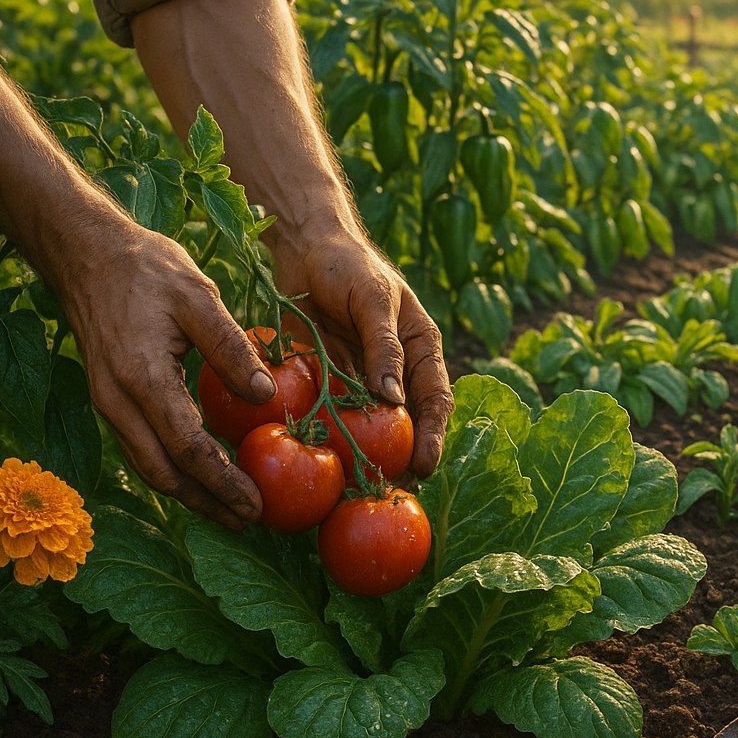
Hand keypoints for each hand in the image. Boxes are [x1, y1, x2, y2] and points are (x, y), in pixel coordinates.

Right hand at [54, 219, 277, 527]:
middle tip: (249, 520)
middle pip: (163, 472)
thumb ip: (230, 347)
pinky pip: (140, 448)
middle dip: (206, 501)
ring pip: (147, 467)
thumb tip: (265, 394)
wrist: (86, 254)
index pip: (187, 448)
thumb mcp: (198, 296)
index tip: (255, 504)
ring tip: (229, 511)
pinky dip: (171, 470)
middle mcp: (117, 401)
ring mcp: (107, 403)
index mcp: (142, 378)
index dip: (222, 482)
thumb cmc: (147, 269)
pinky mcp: (108, 399)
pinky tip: (198, 476)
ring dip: (188, 493)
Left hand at [267, 225, 452, 478]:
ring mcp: (358, 380)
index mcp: (419, 350)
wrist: (303, 247)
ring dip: (361, 455)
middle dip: (399, 459)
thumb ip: (383, 344)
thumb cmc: (349, 264)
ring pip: (365, 426)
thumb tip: (393, 399)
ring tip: (354, 488)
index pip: (434, 399)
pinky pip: (327, 414)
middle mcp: (393, 371)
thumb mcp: (372, 298)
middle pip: (403, 423)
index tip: (424, 466)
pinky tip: (317, 459)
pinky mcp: (324, 382)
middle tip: (389, 490)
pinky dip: (324, 436)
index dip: (433, 435)